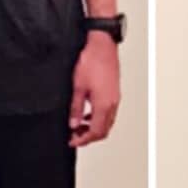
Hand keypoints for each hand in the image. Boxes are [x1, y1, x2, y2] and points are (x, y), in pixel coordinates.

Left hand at [69, 32, 119, 147]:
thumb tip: (73, 124)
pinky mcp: (114, 92)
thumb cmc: (91, 61)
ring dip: (94, 127)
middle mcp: (112, 103)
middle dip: (89, 137)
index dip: (83, 140)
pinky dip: (98, 117)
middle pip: (103, 130)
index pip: (96, 132)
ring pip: (107, 122)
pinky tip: (87, 113)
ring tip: (79, 125)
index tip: (72, 141)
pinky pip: (109, 112)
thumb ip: (76, 109)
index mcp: (103, 105)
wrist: (102, 45)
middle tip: (75, 136)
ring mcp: (115, 98)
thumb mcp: (77, 87)